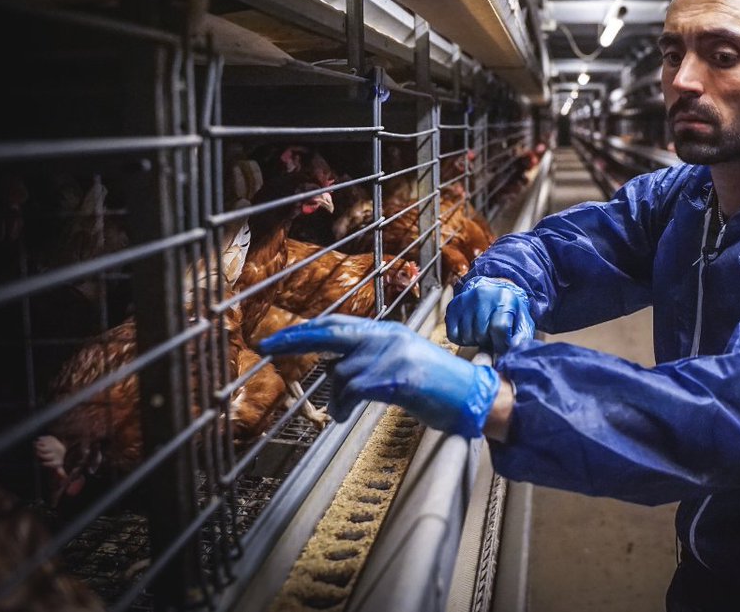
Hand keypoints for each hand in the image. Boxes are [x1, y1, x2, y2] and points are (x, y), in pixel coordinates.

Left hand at [259, 314, 500, 437]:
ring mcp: (392, 355)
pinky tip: (347, 415)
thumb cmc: (438, 385)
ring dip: (336, 397)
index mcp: (388, 331)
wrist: (472, 396)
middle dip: (295, 340)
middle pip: (331, 332)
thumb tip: (333, 368)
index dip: (306, 330)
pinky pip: (353, 390)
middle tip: (266, 347)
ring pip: (340, 373)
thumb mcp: (401, 361)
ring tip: (347, 410)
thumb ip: (369, 357)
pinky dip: (344, 406)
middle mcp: (387, 337)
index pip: (339, 323)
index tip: (279, 338)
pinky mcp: (396, 377)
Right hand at [446, 276, 534, 353]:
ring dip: (475, 341)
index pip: (499, 327)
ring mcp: (465, 300)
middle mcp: (483, 296)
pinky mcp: (453, 306)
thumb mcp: (522, 322)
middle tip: (492, 337)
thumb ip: (522, 338)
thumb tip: (514, 348)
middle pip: (481, 334)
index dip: (501, 344)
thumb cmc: (510, 313)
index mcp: (504, 298)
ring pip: (466, 336)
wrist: (492, 294)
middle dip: (488, 342)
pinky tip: (471, 332)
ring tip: (482, 333)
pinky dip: (461, 339)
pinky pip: (453, 335)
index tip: (502, 348)